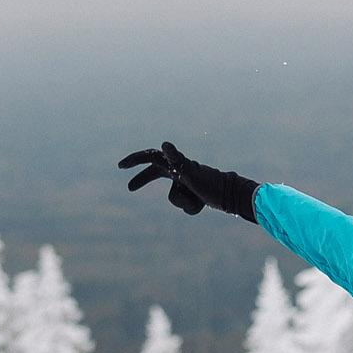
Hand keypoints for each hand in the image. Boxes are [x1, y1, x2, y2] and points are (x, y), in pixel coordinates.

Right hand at [117, 141, 259, 220]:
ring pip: (174, 199)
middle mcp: (179, 171)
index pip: (150, 158)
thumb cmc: (210, 183)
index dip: (134, 160)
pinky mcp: (193, 193)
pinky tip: (202, 205)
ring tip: (198, 200)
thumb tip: (164, 144)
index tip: (121, 166)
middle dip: (143, 180)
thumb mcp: (191, 172)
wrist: (232, 195)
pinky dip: (191, 208)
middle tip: (130, 188)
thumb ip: (177, 159)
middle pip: (155, 175)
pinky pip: (185, 206)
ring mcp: (185, 182)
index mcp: (175, 164)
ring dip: (185, 203)